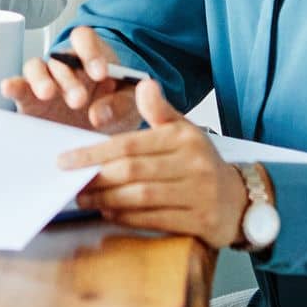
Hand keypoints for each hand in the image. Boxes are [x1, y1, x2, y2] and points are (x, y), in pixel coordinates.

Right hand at [0, 25, 140, 132]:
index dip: (91, 52)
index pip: (85, 39)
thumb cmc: (115, 108)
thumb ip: (120, 105)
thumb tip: (99, 114)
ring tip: (47, 94)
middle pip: (60, 58)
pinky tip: (9, 87)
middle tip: (78, 99)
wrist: (100, 131)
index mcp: (92, 57)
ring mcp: (46, 81)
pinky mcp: (30, 99)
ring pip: (36, 67)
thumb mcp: (129, 105)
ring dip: (41, 79)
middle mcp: (65, 65)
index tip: (101, 74)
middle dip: (69, 78)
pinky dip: (13, 85)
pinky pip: (19, 88)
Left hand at [57, 79, 249, 249]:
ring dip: (107, 200)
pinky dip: (128, 218)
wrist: (240, 199)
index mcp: (183, 138)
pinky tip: (110, 213)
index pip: (129, 144)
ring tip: (85, 198)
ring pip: (142, 197)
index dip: (94, 152)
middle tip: (71, 181)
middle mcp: (193, 165)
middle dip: (97, 178)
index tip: (66, 159)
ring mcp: (199, 194)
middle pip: (132, 171)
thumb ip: (159, 109)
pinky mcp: (201, 221)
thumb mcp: (184, 129)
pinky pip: (156, 219)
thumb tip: (144, 85)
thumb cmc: (199, 161)